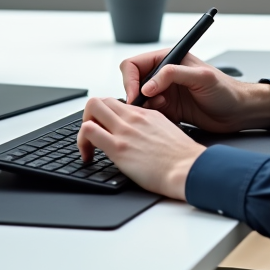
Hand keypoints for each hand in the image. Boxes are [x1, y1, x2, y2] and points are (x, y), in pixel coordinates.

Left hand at [77, 96, 204, 198]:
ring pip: (91, 108)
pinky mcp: (119, 148)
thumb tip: (140, 135)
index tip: (106, 131)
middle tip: (92, 136)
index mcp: (146, 114)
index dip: (106, 116)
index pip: (117, 103)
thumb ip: (150, 128)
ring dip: (83, 126)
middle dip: (90, 116)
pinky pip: (89, 131)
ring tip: (87, 146)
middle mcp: (134, 118)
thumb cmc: (182, 158)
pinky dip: (81, 141)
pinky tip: (88, 156)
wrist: (188, 168)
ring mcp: (125, 131)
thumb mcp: (167, 132)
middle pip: (101, 100)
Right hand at [120, 49, 269, 131]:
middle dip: (136, 96)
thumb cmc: (226, 90)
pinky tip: (171, 119)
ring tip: (164, 112)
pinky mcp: (169, 110)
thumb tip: (148, 85)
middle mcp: (164, 75)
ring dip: (146, 109)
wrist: (238, 113)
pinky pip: (150, 115)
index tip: (136, 96)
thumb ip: (174, 74)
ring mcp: (166, 93)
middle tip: (148, 107)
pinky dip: (154, 119)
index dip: (130, 80)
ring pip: (140, 101)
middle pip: (133, 83)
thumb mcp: (202, 78)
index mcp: (169, 59)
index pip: (134, 65)